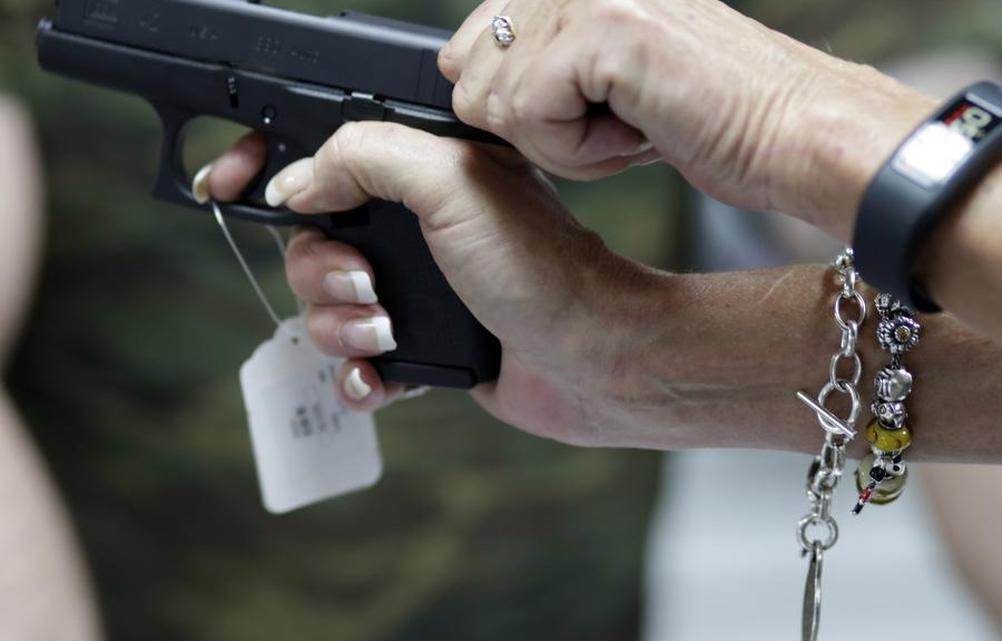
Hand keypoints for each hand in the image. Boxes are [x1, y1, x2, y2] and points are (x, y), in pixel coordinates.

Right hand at [200, 123, 672, 446]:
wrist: (593, 359)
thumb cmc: (542, 268)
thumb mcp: (452, 182)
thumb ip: (367, 157)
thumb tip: (298, 179)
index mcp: (422, 175)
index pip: (324, 157)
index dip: (270, 169)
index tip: (230, 183)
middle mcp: (416, 231)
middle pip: (310, 243)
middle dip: (320, 271)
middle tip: (365, 283)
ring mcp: (418, 292)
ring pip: (326, 309)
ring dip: (340, 327)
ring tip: (386, 331)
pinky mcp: (423, 347)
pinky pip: (356, 365)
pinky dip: (358, 376)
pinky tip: (382, 378)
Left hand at [440, 0, 934, 236]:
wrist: (795, 133)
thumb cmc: (713, 112)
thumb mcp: (607, 74)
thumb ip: (537, 56)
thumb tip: (460, 67)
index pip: (469, 41)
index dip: (518, 103)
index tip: (590, 111)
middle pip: (471, 75)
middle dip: (536, 127)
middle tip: (615, 124)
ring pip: (495, 100)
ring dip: (561, 142)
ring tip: (633, 126)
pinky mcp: (604, 30)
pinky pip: (529, 116)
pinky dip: (579, 154)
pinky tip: (637, 135)